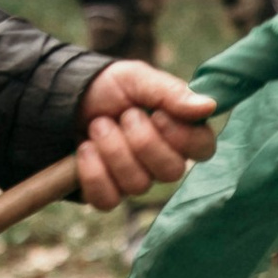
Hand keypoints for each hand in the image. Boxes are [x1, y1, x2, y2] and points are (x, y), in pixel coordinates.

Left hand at [76, 59, 217, 210]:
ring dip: (112, 149)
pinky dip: (92, 172)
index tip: (157, 114)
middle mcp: (164, 161)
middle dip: (141, 140)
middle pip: (171, 172)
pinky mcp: (108, 194)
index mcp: (180, 132)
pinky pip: (107, 199)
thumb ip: (171, 92)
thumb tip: (209, 105)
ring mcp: (137, 180)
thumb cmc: (112, 87)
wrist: (69, 98)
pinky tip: (86, 149)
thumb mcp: (138, 78)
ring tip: (98, 125)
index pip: (204, 149)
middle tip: (123, 116)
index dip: (181, 136)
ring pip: (138, 185)